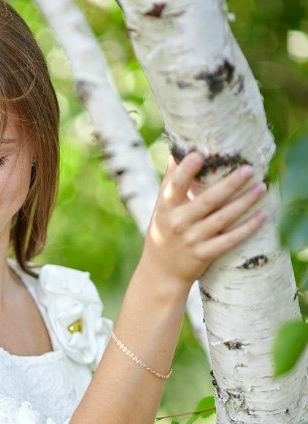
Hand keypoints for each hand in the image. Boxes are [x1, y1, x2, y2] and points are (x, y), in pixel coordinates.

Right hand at [141, 151, 266, 291]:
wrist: (161, 273)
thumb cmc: (164, 232)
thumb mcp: (161, 208)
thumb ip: (171, 182)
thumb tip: (179, 150)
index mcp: (166, 208)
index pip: (175, 185)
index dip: (186, 170)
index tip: (200, 154)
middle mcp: (178, 223)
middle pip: (208, 200)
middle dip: (230, 184)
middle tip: (249, 169)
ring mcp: (192, 240)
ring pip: (223, 218)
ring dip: (244, 203)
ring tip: (261, 188)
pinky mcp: (204, 255)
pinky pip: (229, 240)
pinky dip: (247, 228)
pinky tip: (262, 216)